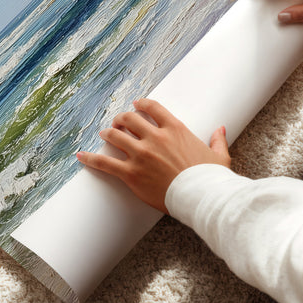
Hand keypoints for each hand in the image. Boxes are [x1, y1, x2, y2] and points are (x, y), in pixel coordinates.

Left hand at [76, 98, 229, 213]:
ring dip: (108, 133)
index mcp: (175, 129)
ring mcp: (141, 154)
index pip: (152, 108)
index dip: (141, 104)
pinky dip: (91, 158)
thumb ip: (217, 140)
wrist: (201, 197)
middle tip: (118, 122)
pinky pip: (105, 163)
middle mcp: (155, 137)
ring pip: (115, 136)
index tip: (136, 105)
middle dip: (121, 119)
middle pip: (129, 119)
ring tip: (104, 133)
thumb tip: (221, 129)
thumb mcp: (218, 156)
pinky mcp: (131, 173)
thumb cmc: (211, 178)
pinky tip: (81, 155)